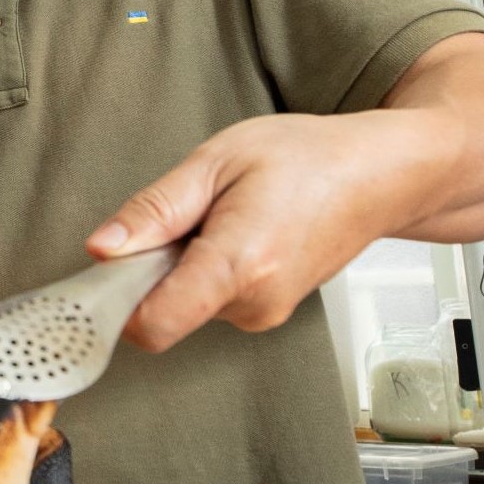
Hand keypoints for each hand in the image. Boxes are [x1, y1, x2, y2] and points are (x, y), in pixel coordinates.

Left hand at [85, 113, 415, 351]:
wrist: (381, 174)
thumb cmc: (308, 158)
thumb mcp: (217, 161)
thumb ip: (156, 209)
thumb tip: (102, 247)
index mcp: (239, 265)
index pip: (152, 326)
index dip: (115, 302)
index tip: (103, 271)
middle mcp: (254, 303)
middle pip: (162, 313)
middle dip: (153, 270)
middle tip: (186, 216)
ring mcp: (265, 313)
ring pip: (186, 306)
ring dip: (183, 267)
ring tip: (224, 216)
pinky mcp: (269, 312)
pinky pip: (212, 301)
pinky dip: (206, 271)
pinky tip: (238, 232)